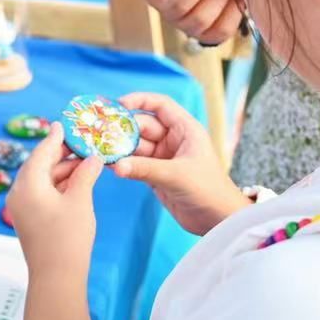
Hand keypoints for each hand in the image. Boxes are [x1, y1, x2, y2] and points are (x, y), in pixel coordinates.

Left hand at [6, 123, 101, 282]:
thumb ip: (85, 174)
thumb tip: (92, 158)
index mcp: (27, 185)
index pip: (41, 152)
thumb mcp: (80, 201)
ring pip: (43, 180)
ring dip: (63, 170)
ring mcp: (22, 208)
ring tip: (87, 162)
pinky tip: (78, 181)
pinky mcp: (29, 219)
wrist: (56, 278)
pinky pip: (42, 193)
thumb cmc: (67, 239)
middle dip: (62, 154)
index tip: (64, 125)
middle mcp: (19, 194)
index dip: (55, 138)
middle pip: (40, 165)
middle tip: (83, 143)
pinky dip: (59, 185)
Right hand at [111, 93, 250, 234]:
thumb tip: (116, 165)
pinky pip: (135, 164)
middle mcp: (173, 140)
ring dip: (120, 149)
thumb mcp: (176, 175)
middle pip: (142, 126)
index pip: (160, 105)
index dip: (139, 101)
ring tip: (102, 153)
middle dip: (123, 130)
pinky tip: (109, 166)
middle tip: (101, 135)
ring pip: (136, 147)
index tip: (118, 105)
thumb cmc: (208, 190)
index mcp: (185, 130)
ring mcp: (163, 158)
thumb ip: (145, 169)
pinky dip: (123, 165)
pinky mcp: (156, 175)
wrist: (217, 219)